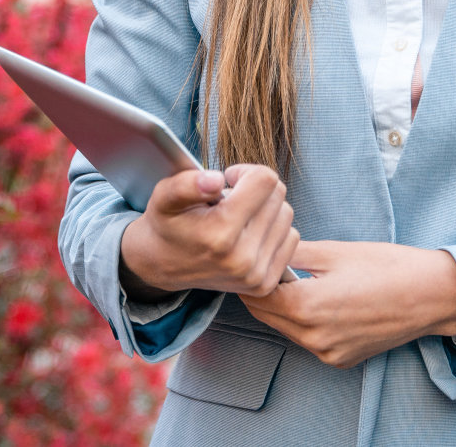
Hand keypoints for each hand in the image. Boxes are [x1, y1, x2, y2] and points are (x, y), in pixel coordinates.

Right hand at [119, 164, 297, 300]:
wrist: (164, 265)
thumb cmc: (168, 225)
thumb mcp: (164, 197)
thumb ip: (186, 184)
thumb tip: (215, 180)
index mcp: (220, 234)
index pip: (265, 180)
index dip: (246, 172)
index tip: (229, 180)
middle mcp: (242, 258)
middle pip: (278, 195)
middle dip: (255, 189)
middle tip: (230, 200)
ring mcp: (256, 275)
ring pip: (286, 214)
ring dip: (265, 209)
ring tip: (238, 217)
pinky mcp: (266, 284)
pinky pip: (291, 238)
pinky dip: (273, 229)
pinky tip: (249, 232)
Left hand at [241, 240, 455, 368]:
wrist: (432, 295)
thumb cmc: (387, 266)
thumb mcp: (335, 251)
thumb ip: (293, 253)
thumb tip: (265, 249)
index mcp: (307, 307)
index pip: (256, 295)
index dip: (250, 274)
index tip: (250, 257)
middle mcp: (313, 338)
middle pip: (267, 315)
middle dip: (262, 291)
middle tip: (268, 265)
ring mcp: (327, 353)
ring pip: (286, 329)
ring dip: (282, 307)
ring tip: (293, 280)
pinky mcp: (341, 360)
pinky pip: (308, 340)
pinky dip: (304, 322)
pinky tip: (318, 299)